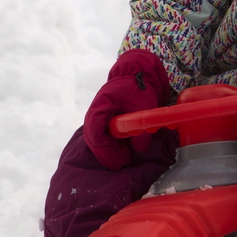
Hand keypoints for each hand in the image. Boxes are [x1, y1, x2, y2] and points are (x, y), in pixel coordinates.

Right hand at [83, 50, 170, 168]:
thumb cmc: (138, 87)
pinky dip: (109, 145)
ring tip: (123, 156)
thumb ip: (143, 126)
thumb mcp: (144, 105)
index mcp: (101, 105)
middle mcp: (94, 112)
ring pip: (96, 139)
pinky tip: (122, 149)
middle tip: (122, 162)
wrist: (135, 74)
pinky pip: (101, 136)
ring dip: (107, 150)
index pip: (95, 131)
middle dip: (106, 153)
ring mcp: (97, 116)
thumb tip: (139, 149)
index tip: (119, 159)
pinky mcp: (102, 120)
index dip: (105, 149)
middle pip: (92, 138)